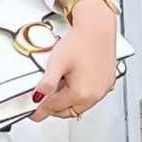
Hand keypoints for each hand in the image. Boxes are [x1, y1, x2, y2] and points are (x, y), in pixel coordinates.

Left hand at [28, 1, 118, 120]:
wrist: (97, 28)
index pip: (55, 108)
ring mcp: (102, 90)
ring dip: (67, 102)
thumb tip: (38, 96)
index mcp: (81, 93)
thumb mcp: (57, 62)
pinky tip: (73, 82)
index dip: (40, 110)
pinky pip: (91, 97)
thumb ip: (47, 82)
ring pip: (80, 106)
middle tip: (43, 101)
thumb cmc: (80, 41)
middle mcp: (94, 95)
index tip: (34, 113)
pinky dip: (80, 95)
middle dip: (54, 108)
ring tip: (58, 87)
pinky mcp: (107, 84)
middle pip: (68, 111)